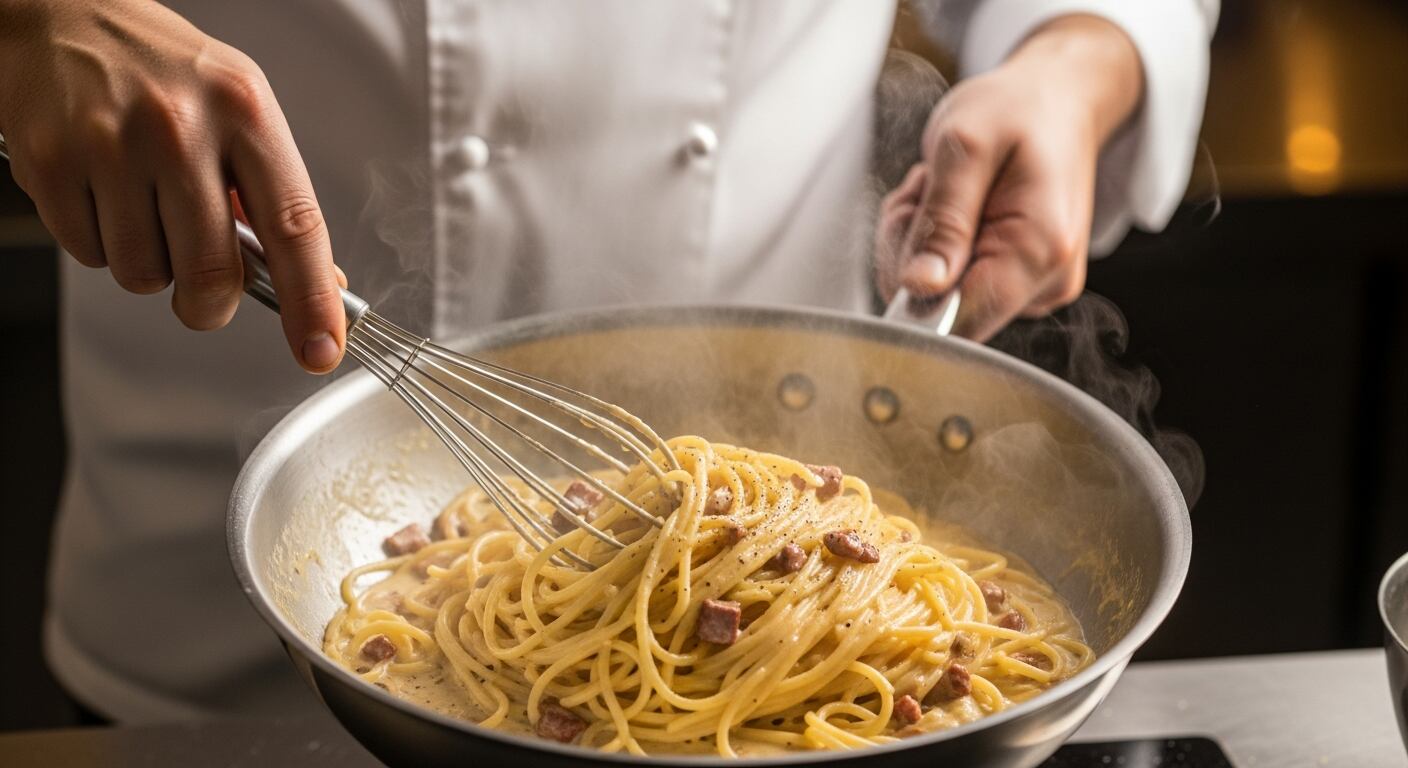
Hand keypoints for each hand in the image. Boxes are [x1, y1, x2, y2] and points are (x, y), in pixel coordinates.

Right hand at [0, 0, 344, 371]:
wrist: (60, 15)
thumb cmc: (164, 73)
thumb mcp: (240, 112)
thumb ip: (277, 198)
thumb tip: (322, 281)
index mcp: (245, 111)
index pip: (295, 226)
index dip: (313, 301)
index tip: (320, 351)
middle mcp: (180, 126)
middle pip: (212, 274)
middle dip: (209, 303)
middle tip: (202, 286)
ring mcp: (111, 144)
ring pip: (144, 275)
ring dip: (148, 264)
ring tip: (141, 206)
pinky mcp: (51, 163)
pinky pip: (89, 255)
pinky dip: (98, 242)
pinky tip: (100, 192)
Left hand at [877, 15, 1142, 341]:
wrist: (1057, 101)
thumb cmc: (1018, 110)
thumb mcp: (965, 147)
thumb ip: (942, 220)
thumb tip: (919, 286)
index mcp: (1040, 250)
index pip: (958, 319)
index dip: (913, 283)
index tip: (915, 217)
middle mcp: (1046, 282)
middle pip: (941, 307)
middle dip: (914, 248)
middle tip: (929, 189)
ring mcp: (1033, 287)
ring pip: (939, 294)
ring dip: (921, 241)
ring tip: (944, 189)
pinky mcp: (1017, 283)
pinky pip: (950, 282)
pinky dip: (935, 243)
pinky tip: (953, 204)